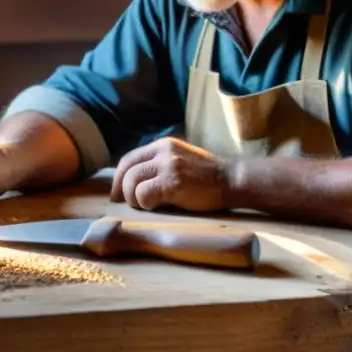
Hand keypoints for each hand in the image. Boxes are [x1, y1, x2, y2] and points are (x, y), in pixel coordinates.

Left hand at [110, 137, 229, 211]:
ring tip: (146, 205)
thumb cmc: (207, 177)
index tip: (118, 193)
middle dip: (121, 190)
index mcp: (162, 145)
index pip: (129, 158)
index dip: (119, 177)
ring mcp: (168, 165)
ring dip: (134, 198)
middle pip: (126, 170)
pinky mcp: (174, 182)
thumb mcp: (180, 160)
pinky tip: (157, 206)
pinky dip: (145, 204)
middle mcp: (163, 151)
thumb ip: (159, 165)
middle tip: (126, 204)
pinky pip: (144, 194)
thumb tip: (133, 182)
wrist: (232, 180)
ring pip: (132, 182)